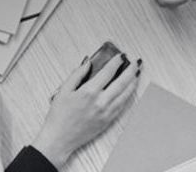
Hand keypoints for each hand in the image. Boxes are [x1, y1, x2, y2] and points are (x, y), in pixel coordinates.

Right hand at [33, 55, 140, 169]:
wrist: (59, 139)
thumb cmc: (59, 116)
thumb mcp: (63, 90)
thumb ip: (77, 74)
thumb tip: (88, 62)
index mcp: (89, 92)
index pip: (108, 72)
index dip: (117, 62)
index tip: (121, 56)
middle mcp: (101, 101)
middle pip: (122, 81)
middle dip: (131, 70)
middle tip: (136, 62)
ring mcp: (107, 112)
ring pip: (126, 94)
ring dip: (133, 82)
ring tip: (137, 73)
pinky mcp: (109, 120)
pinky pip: (123, 105)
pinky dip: (129, 95)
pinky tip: (130, 90)